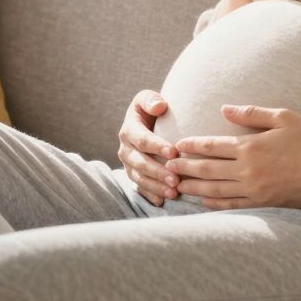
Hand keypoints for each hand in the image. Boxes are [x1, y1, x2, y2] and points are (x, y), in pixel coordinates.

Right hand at [117, 89, 177, 206]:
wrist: (146, 122)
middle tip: (175, 180)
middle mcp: (125, 149)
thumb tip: (159, 106)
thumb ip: (151, 100)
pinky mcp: (134, 175)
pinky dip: (150, 195)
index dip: (157, 147)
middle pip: (140, 163)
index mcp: (128, 130)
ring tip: (173, 193)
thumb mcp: (147, 99)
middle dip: (157, 172)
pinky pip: (140, 188)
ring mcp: (128, 165)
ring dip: (156, 186)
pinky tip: (162, 201)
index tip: (174, 153)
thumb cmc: (150, 109)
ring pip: (139, 178)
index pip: (142, 140)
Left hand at [164, 105, 300, 209]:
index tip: (176, 145)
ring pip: (216, 191)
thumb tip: (224, 109)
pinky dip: (215, 204)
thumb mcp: (284, 117)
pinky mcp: (266, 205)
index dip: (191, 146)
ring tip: (177, 186)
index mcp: (252, 147)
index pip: (212, 146)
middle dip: (185, 168)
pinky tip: (204, 201)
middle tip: (167, 167)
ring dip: (194, 188)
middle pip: (208, 170)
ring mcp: (257, 190)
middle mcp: (249, 171)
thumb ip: (251, 114)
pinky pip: (234, 206)